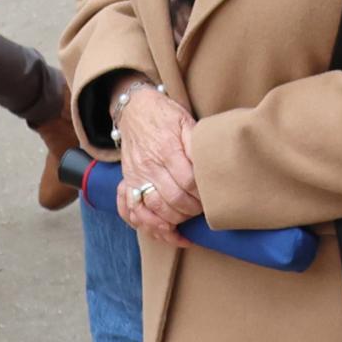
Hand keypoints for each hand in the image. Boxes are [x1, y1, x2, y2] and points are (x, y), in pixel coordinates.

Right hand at [113, 82, 201, 239]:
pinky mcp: (128, 184)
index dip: (203, 194)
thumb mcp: (185, 121)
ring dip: (176, 220)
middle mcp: (149, 166)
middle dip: (193, 209)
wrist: (134, 110)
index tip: (214, 197)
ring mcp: (136, 177)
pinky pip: (134, 212)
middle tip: (205, 210)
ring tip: (190, 219)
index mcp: (167, 149)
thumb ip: (197, 143)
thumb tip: (212, 164)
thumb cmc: (165, 115)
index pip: (188, 181)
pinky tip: (169, 231)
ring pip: (155, 209)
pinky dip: (150, 226)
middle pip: (174, 199)